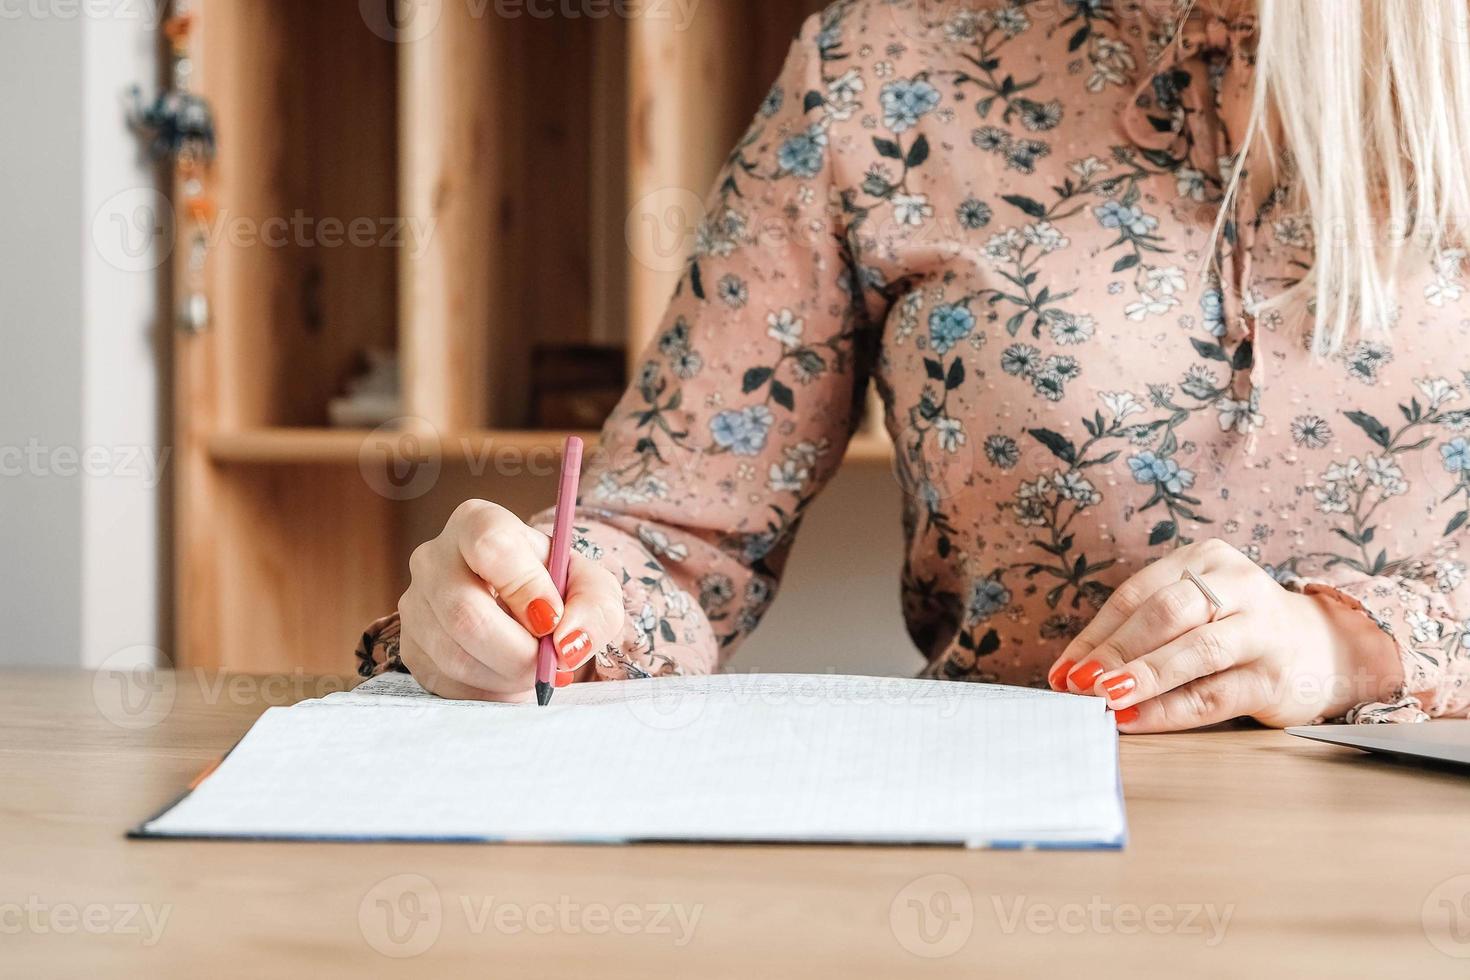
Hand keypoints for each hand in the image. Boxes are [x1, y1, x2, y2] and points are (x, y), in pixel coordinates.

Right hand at [397, 500, 624, 700]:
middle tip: (549, 660)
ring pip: (455, 655)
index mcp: (478, 523)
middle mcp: (434, 557)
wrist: (525, 620)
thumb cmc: (556, 593)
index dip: (526, 587)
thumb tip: (568, 641)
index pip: (490, 545)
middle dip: (518, 650)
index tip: (552, 618)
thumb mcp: (591, 589)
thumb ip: (594, 607)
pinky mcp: (410, 649)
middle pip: (464, 611)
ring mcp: (415, 604)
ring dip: (507, 675)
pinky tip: (505, 674)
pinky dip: (489, 690)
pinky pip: (447, 682)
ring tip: (532, 666)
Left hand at [1047, 539, 1401, 731]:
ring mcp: (1262, 629)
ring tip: (1103, 698)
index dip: (1095, 634)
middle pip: (1165, 614)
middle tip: (1077, 683)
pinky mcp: (1275, 676)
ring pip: (1195, 651)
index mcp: (1205, 559)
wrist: (1323, 650)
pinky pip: (1215, 694)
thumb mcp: (1192, 611)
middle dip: (1115, 651)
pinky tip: (1135, 721)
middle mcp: (1237, 585)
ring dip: (1143, 676)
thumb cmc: (1234, 629)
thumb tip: (1072, 672)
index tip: (1061, 670)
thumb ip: (1141, 631)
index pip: (1136, 594)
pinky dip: (1169, 710)